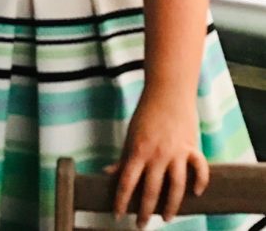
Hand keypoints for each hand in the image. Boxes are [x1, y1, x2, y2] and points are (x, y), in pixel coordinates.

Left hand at [107, 91, 208, 227]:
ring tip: (166, 218)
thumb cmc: (146, 114)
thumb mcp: (131, 135)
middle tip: (141, 225)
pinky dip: (200, 181)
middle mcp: (157, 154)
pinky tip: (196, 193)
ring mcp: (176, 151)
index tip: (117, 215)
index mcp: (138, 150)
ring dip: (171, 206)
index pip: (126, 182)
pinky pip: (200, 168)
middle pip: (150, 190)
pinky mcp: (192, 146)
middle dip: (145, 211)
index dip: (121, 201)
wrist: (167, 92)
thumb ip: (123, 157)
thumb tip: (107, 174)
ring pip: (176, 186)